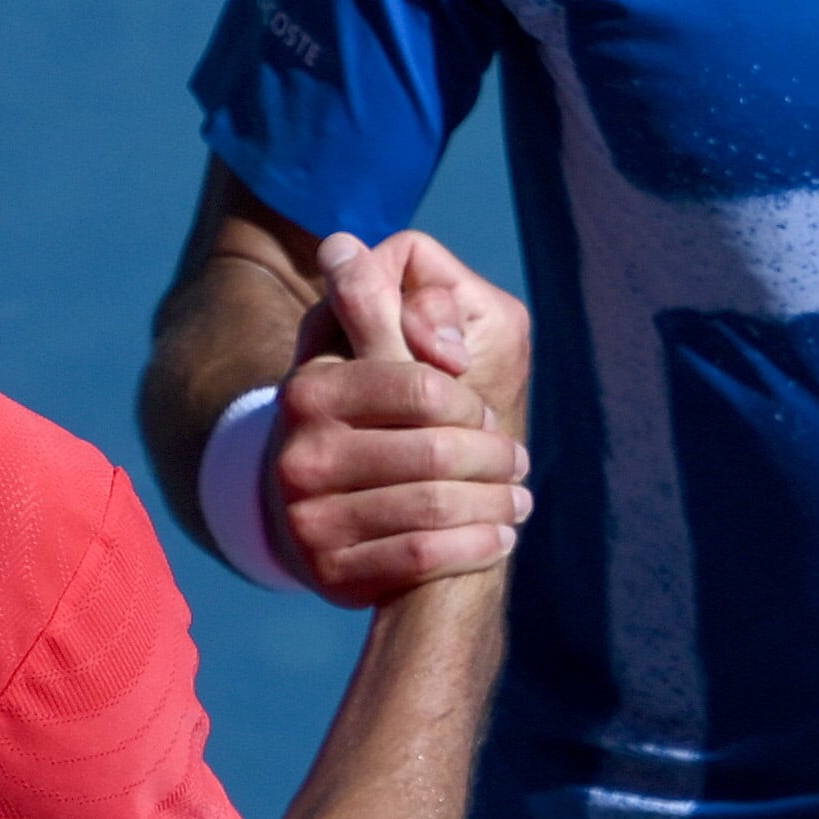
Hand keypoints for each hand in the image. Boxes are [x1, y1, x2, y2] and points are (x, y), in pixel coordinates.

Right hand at [271, 230, 532, 603]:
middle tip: (519, 463)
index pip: (423, 387)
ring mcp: (307, 517)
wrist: (326, 513)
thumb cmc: (368, 413)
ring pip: (434, 508)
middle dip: (495, 458)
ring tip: (520, 503)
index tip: (486, 413)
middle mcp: (299, 452)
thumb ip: (378, 299)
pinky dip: (476, 547)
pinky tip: (500, 538)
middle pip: (436, 452)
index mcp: (311, 387)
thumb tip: (343, 246)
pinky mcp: (327, 571)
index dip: (471, 400)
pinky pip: (422, 558)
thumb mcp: (368, 347)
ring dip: (497, 505)